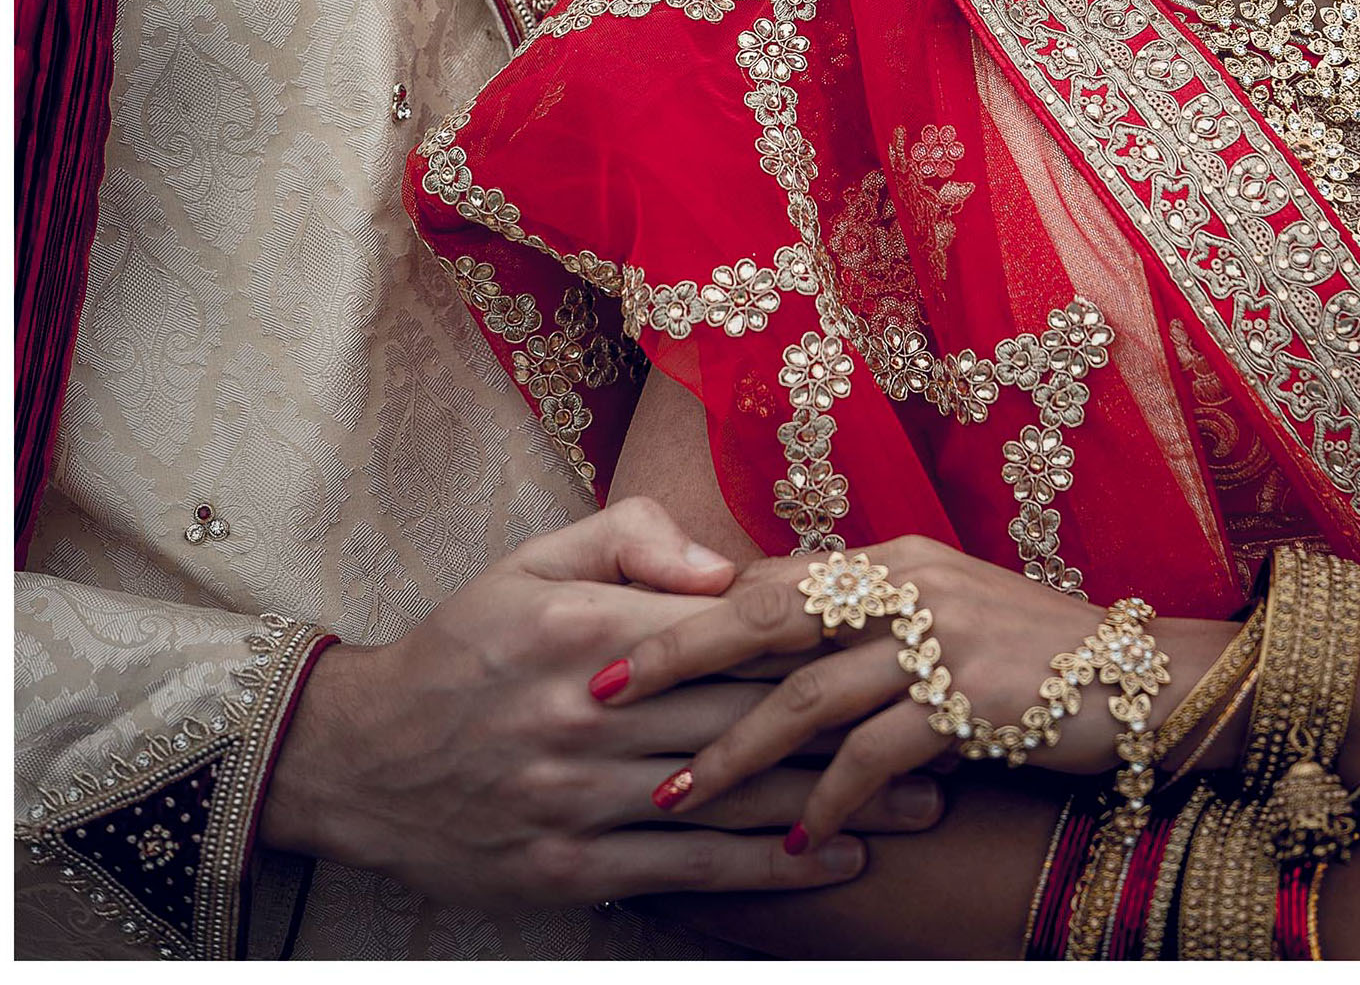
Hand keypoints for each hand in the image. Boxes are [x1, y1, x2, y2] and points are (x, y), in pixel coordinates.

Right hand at [260, 497, 937, 906]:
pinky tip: (834, 864)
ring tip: (923, 805)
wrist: (359, 759)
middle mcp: (586, 711)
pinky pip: (687, 869)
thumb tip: (723, 565)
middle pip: (747, 716)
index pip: (725, 630)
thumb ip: (629, 540)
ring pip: (732, 798)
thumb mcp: (532, 562)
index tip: (898, 640)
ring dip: (837, 802)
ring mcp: (577, 797)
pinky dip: (767, 871)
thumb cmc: (463, 647)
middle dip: (855, 725)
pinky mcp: (568, 866)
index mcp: (586, 626)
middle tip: (947, 726)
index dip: (817, 637)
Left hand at [599, 534, 1127, 849]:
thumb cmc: (1032, 655)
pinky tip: (795, 837)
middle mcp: (904, 585)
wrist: (1144, 678)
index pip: (768, 577)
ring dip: (734, 750)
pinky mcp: (970, 700)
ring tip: (675, 793)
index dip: (689, 610)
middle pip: (763, 613)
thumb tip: (770, 632)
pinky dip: (830, 797)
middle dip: (675, 656)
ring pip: (807, 693)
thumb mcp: (942, 611)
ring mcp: (937, 640)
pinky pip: (876, 755)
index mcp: (888, 559)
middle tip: (599, 694)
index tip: (616, 639)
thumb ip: (864, 617)